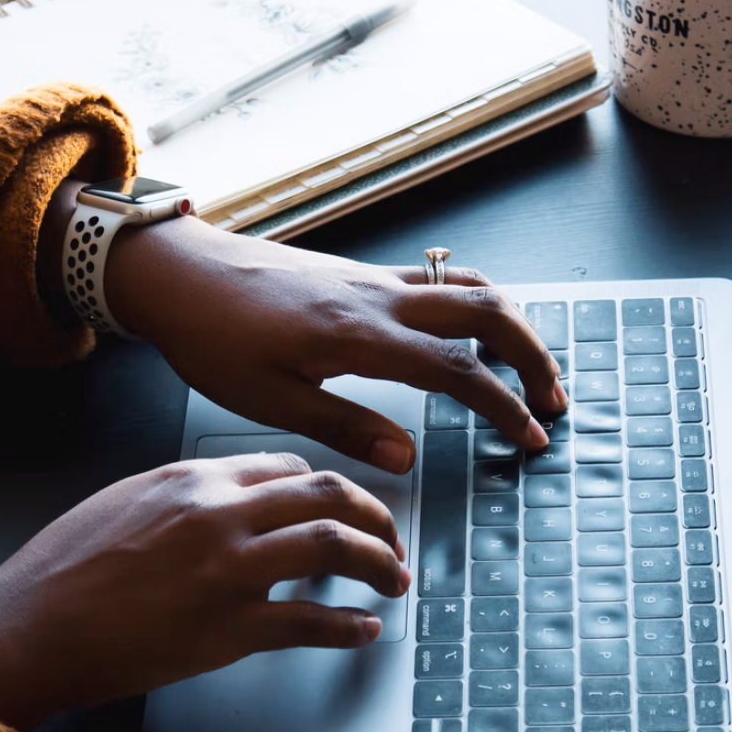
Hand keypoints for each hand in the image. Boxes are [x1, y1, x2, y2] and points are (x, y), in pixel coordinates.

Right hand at [0, 453, 407, 730]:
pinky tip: (362, 631)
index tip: (343, 508)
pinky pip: (311, 622)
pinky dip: (349, 627)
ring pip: (335, 547)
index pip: (289, 468)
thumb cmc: (63, 569)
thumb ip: (185, 495)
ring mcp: (228, 570)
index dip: (328, 488)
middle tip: (391, 540)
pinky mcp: (228, 628)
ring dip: (379, 563)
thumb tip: (231, 501)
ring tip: (394, 580)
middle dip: (376, 516)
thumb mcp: (124, 501)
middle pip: (328, 495)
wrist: (29, 626)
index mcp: (194, 478)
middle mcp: (219, 514)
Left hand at [105, 214, 567, 473]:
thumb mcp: (269, 401)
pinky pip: (438, 279)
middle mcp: (378, 297)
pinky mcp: (361, 273)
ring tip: (529, 368)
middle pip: (486, 312)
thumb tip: (408, 459)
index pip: (458, 370)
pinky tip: (474, 334)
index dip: (503, 406)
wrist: (179, 273)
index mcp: (359, 335)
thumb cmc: (212, 338)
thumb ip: (345, 428)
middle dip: (532, 355)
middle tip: (552, 401)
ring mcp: (372, 278)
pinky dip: (476, 304)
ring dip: (512, 324)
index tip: (530, 438)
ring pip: (469, 286)